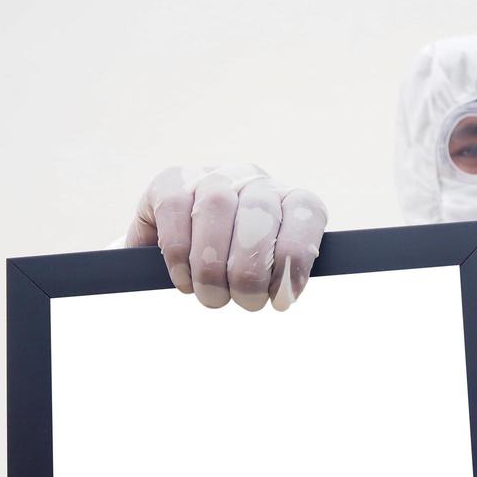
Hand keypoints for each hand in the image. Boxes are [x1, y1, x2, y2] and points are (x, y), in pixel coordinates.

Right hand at [125, 163, 326, 310]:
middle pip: (258, 212)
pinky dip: (179, 255)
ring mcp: (211, 175)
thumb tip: (287, 294)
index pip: (306, 210)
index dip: (295, 256)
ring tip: (212, 296)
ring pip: (215, 207)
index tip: (282, 297)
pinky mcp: (170, 180)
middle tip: (245, 301)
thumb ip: (281, 276)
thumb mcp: (266, 271)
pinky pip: (176, 211)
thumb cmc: (234, 265)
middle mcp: (252, 178)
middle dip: (250, 271)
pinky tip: (185, 279)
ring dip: (212, 266)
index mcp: (286, 198)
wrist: (181, 242)